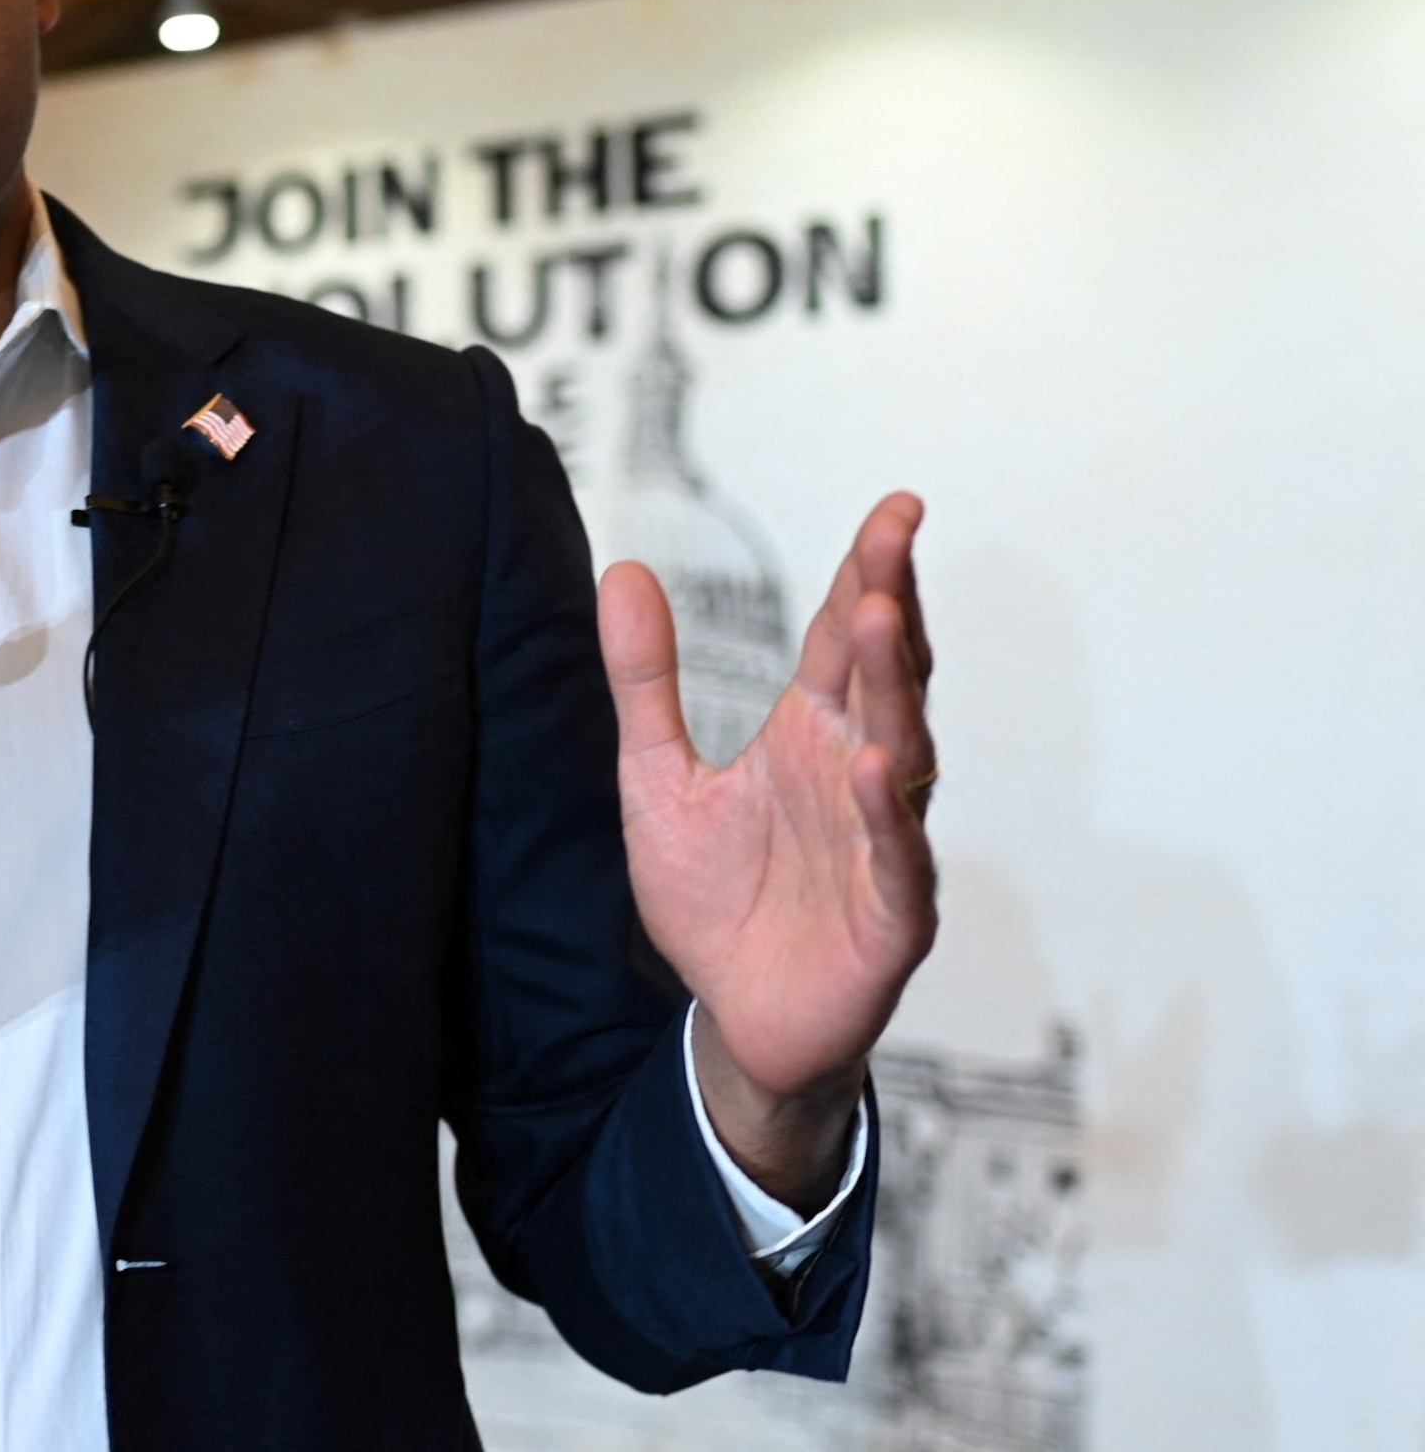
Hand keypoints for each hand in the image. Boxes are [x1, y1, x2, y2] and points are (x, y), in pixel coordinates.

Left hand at [601, 492, 937, 1209]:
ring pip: (901, 752)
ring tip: (880, 621)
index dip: (870, 572)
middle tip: (893, 537)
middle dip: (890, 605)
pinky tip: (873, 766)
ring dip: (895, 689)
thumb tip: (623, 570)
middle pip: (886, 676)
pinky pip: (896, 858)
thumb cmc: (715, 896)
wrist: (734, 1016)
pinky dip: (888, 814)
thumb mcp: (657, 775)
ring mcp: (882, 843)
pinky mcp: (888, 916)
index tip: (896, 510)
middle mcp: (858, 774)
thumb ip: (645, 679)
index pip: (847, 638)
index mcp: (812, 734)